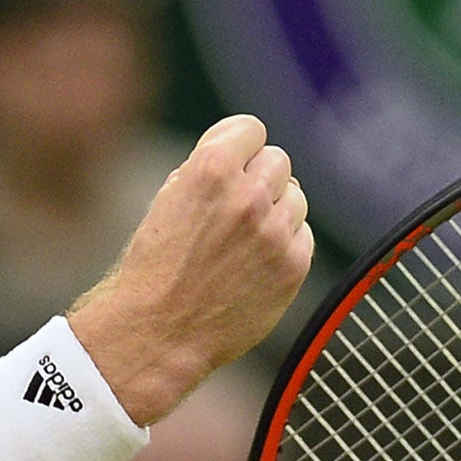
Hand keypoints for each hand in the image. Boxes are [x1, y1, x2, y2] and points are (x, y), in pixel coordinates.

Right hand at [69, 115, 312, 423]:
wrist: (158, 332)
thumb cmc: (156, 265)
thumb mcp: (169, 199)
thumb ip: (209, 170)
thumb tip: (245, 157)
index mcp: (211, 169)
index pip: (251, 128)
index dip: (240, 146)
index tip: (233, 164)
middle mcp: (248, 195)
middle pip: (278, 161)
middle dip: (258, 179)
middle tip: (235, 209)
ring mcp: (275, 232)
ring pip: (296, 197)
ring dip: (275, 211)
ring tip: (243, 240)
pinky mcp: (292, 265)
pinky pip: (304, 235)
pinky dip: (285, 244)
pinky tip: (256, 263)